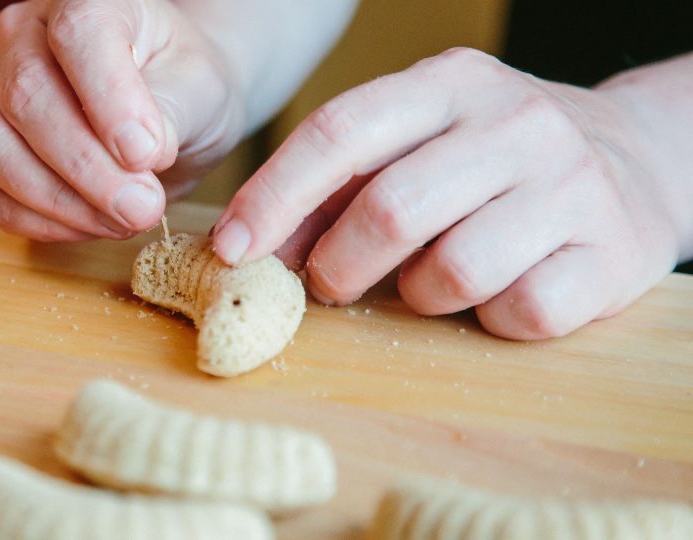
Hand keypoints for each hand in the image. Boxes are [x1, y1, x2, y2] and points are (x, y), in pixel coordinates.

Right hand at [0, 0, 243, 241]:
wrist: (170, 113)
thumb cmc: (184, 86)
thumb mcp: (198, 88)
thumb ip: (169, 112)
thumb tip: (137, 156)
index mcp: (85, 4)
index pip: (77, 34)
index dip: (109, 99)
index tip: (146, 154)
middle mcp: (25, 39)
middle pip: (28, 98)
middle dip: (89, 168)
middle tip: (146, 207)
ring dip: (66, 202)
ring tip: (130, 219)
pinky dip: (46, 224)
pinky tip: (97, 225)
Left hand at [213, 47, 684, 339]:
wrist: (637, 160)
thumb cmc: (496, 162)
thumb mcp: (421, 144)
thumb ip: (343, 185)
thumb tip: (256, 244)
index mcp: (449, 84)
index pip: (340, 132)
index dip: (273, 195)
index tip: (231, 248)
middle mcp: (515, 121)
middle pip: (391, 208)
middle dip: (339, 263)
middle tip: (329, 283)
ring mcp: (571, 184)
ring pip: (455, 269)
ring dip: (418, 295)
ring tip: (426, 284)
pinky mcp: (612, 252)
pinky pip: (520, 311)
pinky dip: (489, 318)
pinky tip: (496, 295)